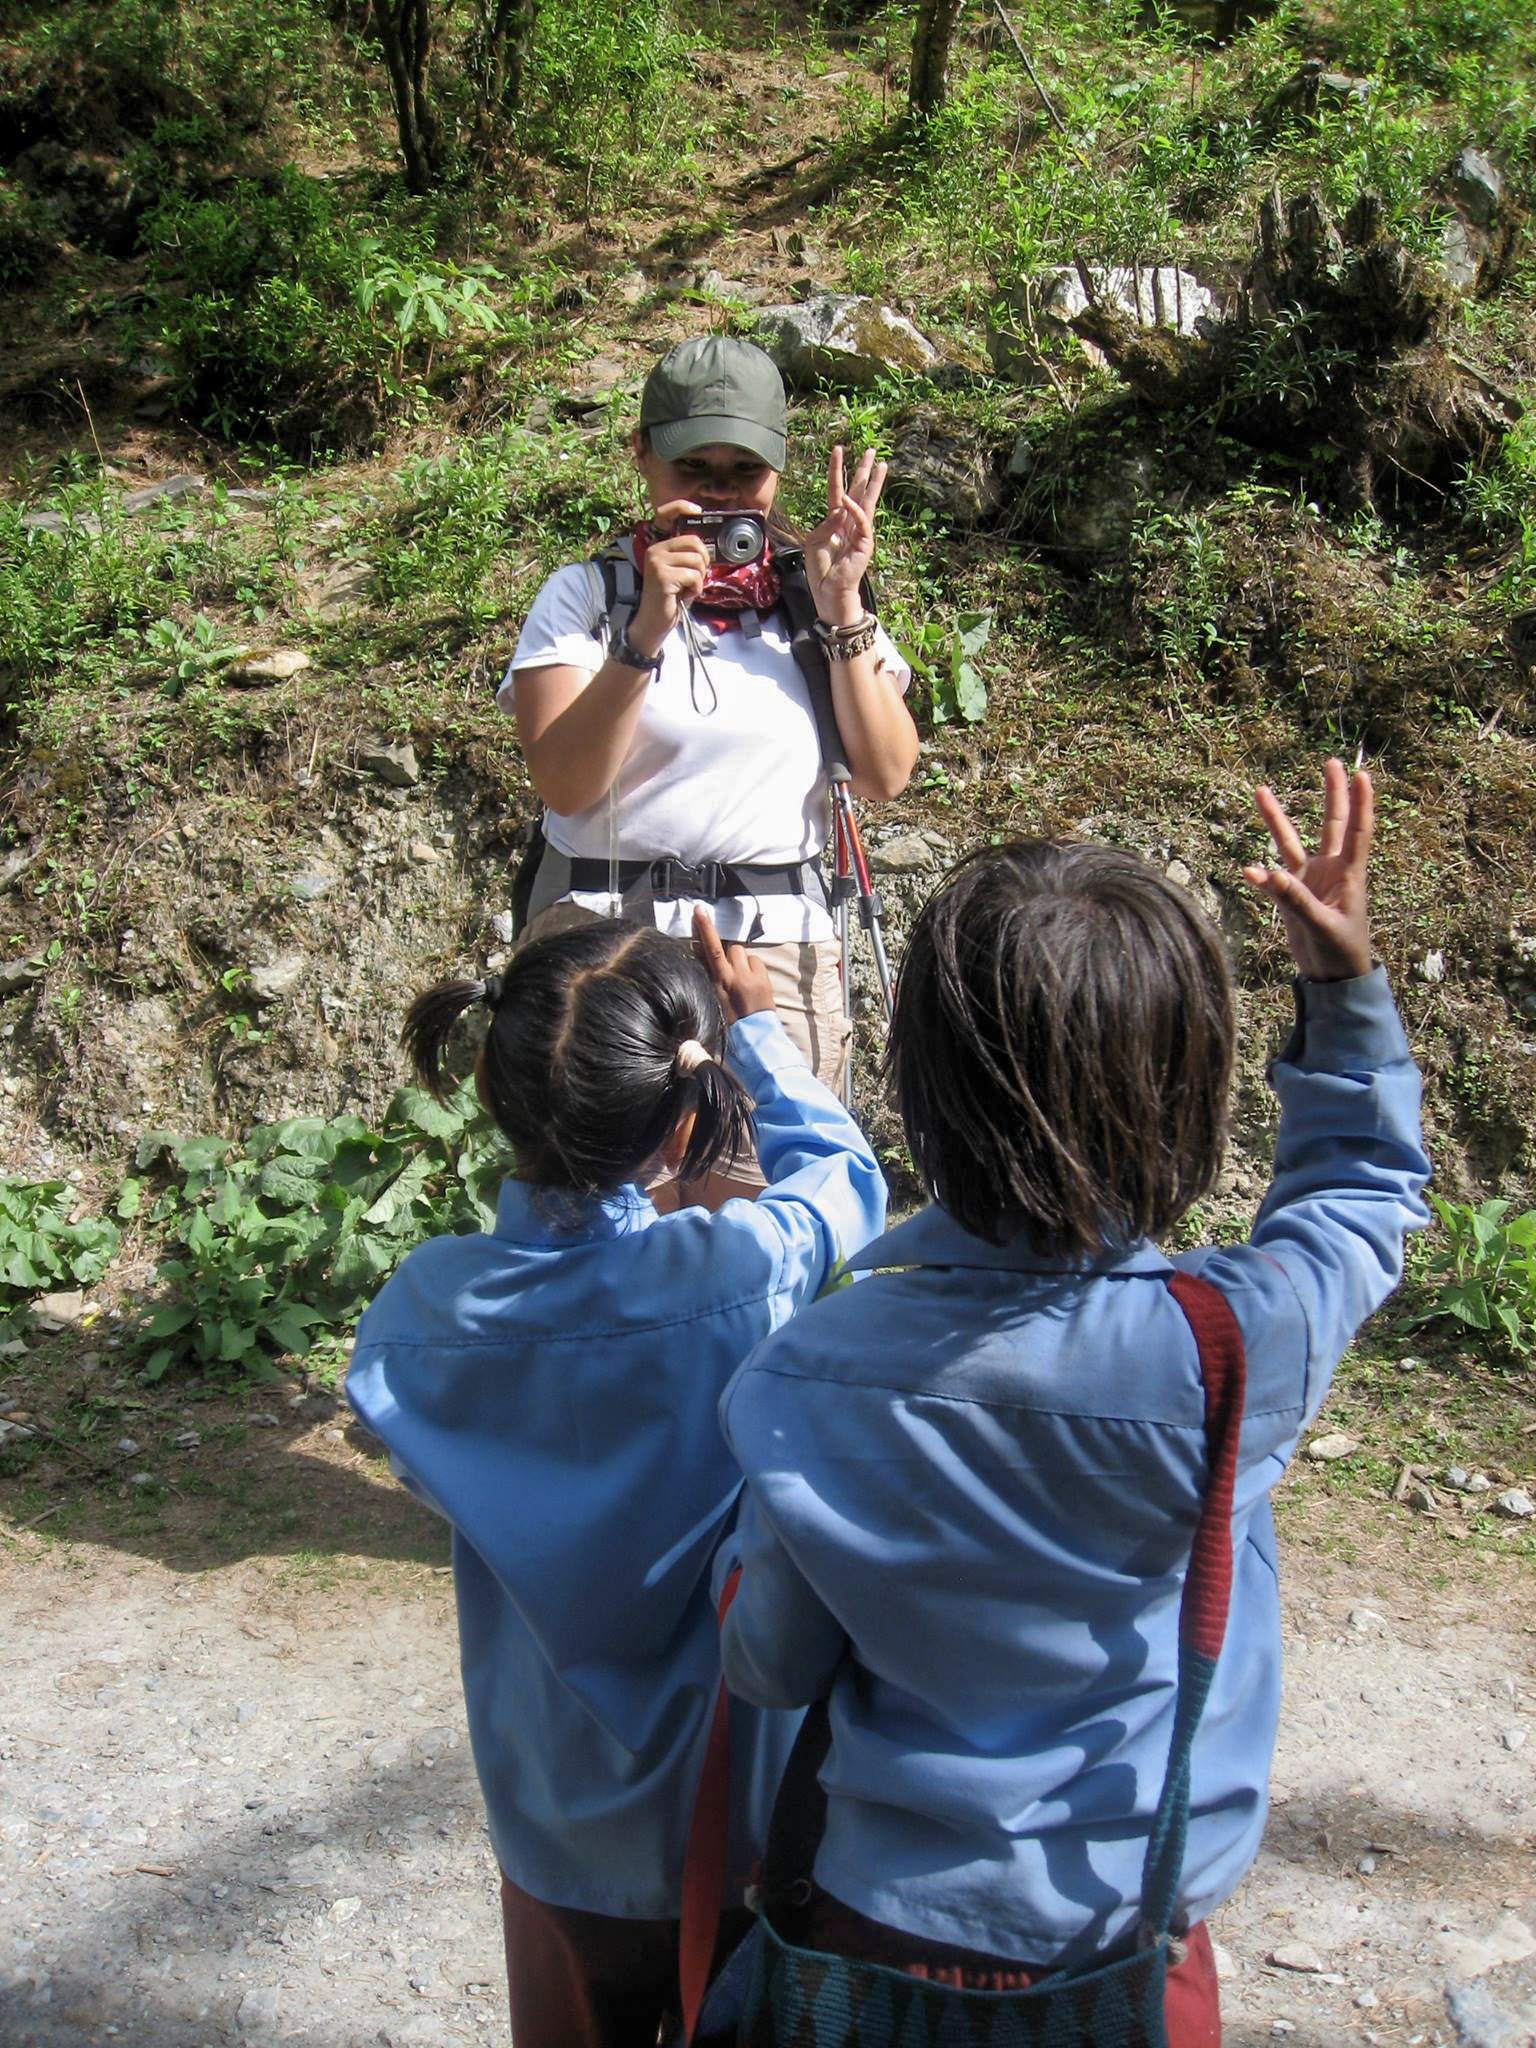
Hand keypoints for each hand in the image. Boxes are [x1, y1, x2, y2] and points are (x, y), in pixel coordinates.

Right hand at [629, 499, 710, 654]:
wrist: (654, 623)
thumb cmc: (670, 599)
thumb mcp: (680, 572)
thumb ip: (689, 557)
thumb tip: (709, 548)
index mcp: (659, 545)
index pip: (666, 515)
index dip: (682, 507)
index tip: (697, 510)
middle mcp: (655, 550)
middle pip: (694, 541)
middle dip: (704, 561)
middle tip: (696, 577)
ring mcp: (657, 562)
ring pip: (697, 561)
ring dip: (699, 579)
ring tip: (687, 589)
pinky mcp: (662, 576)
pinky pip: (694, 576)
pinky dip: (695, 589)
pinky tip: (684, 596)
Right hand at [692, 907, 774, 1020]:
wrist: (754, 1037)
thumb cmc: (729, 1023)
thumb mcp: (713, 1000)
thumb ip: (710, 979)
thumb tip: (704, 961)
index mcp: (719, 982)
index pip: (711, 949)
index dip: (704, 929)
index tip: (699, 911)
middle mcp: (736, 976)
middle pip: (731, 948)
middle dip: (729, 954)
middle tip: (730, 972)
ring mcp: (752, 976)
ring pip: (744, 954)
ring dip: (741, 961)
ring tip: (742, 980)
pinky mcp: (764, 979)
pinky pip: (757, 962)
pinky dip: (753, 968)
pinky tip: (752, 982)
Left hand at [803, 446, 885, 627]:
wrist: (829, 591)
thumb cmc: (821, 570)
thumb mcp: (815, 541)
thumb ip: (826, 523)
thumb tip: (840, 507)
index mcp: (835, 521)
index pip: (836, 489)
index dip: (836, 470)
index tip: (838, 449)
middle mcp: (849, 522)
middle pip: (857, 490)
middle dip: (863, 470)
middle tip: (870, 450)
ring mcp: (859, 532)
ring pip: (867, 501)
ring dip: (873, 482)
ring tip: (880, 463)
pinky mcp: (865, 543)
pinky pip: (861, 522)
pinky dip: (854, 511)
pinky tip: (848, 501)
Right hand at [1243, 758, 1373, 981]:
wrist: (1333, 976)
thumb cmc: (1342, 952)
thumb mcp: (1322, 926)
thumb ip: (1295, 900)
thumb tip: (1265, 873)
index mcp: (1350, 874)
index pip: (1358, 831)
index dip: (1360, 803)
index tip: (1361, 774)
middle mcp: (1331, 870)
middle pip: (1332, 823)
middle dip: (1332, 793)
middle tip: (1332, 762)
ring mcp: (1310, 880)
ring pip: (1293, 842)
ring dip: (1278, 819)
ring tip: (1260, 791)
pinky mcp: (1292, 896)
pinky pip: (1273, 879)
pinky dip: (1261, 875)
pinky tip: (1249, 871)